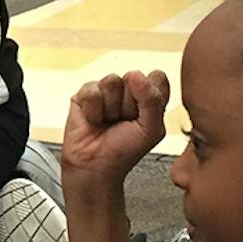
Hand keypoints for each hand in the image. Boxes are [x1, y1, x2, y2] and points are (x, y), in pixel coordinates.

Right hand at [61, 69, 170, 185]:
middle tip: (124, 122)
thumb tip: (135, 75)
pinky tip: (94, 120)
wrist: (95, 167)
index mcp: (150, 96)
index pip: (157, 77)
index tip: (144, 116)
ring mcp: (106, 90)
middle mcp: (129, 90)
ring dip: (110, 108)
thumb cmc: (125, 151)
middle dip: (129, 104)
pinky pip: (92, 90)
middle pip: (133, 77)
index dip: (151, 94)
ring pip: (112, 81)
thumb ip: (153, 100)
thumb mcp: (152, 130)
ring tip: (108, 121)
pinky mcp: (85, 94)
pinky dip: (93, 110)